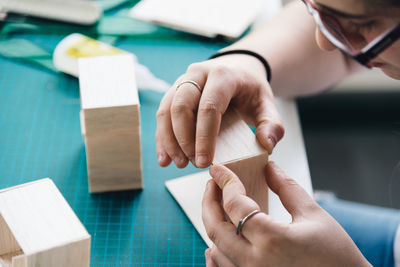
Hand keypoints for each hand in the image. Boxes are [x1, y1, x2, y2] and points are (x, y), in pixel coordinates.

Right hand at [155, 55, 283, 168]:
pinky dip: (162, 137)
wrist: (237, 69)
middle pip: (181, 106)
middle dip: (183, 139)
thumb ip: (272, 125)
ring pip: (167, 109)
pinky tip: (165, 158)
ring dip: (169, 140)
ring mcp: (183, 81)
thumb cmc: (250, 90)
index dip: (204, 136)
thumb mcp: (267, 104)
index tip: (204, 161)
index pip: (209, 107)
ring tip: (178, 163)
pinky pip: (163, 114)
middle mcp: (198, 74)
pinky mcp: (174, 92)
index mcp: (223, 76)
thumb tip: (266, 146)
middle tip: (192, 163)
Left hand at [202, 162, 370, 266]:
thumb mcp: (314, 215)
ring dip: (212, 225)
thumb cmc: (336, 255)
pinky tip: (217, 241)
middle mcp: (255, 262)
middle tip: (212, 185)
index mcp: (272, 240)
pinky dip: (216, 253)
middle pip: (215, 229)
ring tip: (216, 206)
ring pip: (215, 250)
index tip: (218, 170)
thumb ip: (287, 188)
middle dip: (208, 202)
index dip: (225, 183)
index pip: (235, 205)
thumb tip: (269, 167)